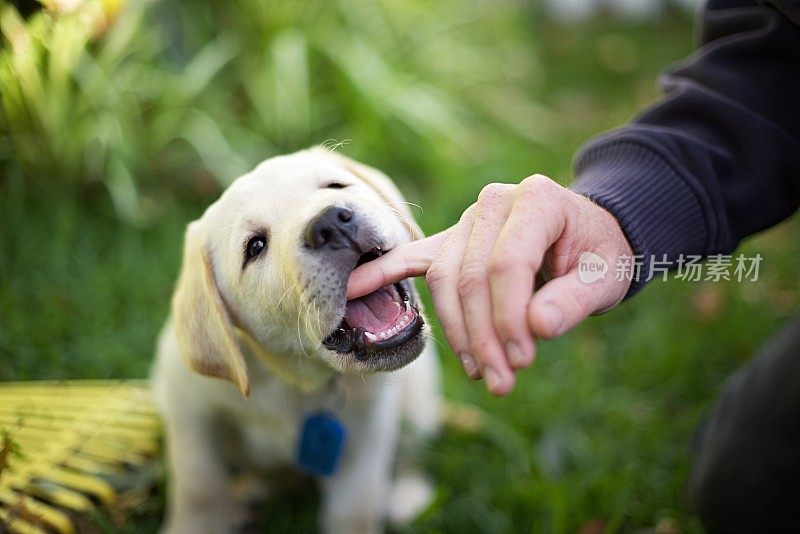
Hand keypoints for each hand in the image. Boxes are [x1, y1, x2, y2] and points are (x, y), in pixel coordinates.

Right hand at [347, 175, 633, 394]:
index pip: (507, 263)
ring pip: (444, 279)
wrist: (587, 236)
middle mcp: (494, 203)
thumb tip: (537, 328)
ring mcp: (468, 221)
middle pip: (470, 276)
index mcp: (536, 200)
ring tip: (479, 372)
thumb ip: (574, 300)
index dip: (509, 318)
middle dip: (482, 336)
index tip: (520, 362)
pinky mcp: (451, 241)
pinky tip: (352, 290)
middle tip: (501, 382)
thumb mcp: (605, 277)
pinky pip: (412, 258)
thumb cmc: (599, 255)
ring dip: (456, 331)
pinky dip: (382, 273)